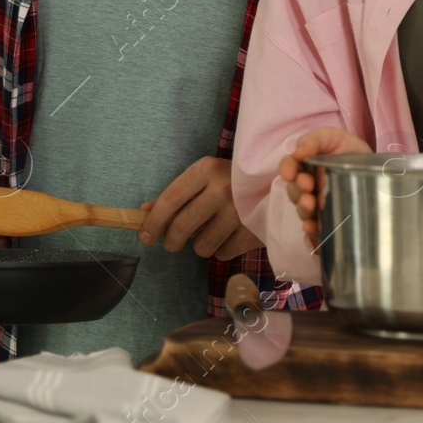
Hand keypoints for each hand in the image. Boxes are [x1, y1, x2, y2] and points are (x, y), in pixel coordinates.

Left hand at [139, 156, 262, 260]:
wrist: (279, 182)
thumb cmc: (234, 181)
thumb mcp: (205, 179)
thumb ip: (175, 195)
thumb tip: (143, 212)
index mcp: (207, 169)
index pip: (171, 198)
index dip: (153, 221)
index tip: (145, 236)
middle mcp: (224, 187)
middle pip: (182, 226)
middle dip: (171, 241)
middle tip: (172, 244)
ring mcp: (241, 209)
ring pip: (202, 246)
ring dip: (201, 245)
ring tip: (213, 232)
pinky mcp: (254, 229)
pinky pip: (223, 252)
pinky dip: (223, 248)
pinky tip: (232, 234)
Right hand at [278, 127, 372, 249]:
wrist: (373, 167)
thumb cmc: (348, 149)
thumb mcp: (332, 137)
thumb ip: (313, 141)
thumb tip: (298, 153)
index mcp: (304, 165)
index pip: (288, 167)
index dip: (286, 170)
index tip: (291, 174)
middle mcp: (306, 185)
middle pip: (294, 190)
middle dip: (298, 189)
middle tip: (308, 186)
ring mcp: (315, 202)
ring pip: (302, 208)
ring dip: (303, 208)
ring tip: (311, 204)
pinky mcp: (326, 217)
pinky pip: (315, 225)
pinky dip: (311, 227)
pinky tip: (312, 226)